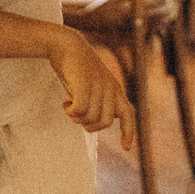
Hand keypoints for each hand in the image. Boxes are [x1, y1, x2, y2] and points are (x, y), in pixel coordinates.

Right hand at [49, 30, 134, 149]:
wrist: (68, 45)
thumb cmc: (77, 68)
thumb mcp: (94, 85)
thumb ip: (99, 102)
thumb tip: (98, 122)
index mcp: (115, 90)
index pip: (128, 114)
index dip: (128, 132)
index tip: (125, 148)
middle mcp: (110, 89)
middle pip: (104, 122)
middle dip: (89, 126)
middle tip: (76, 117)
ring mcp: (98, 87)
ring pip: (91, 118)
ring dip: (77, 118)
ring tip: (69, 107)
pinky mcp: (85, 85)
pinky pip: (80, 110)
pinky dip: (71, 112)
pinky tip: (65, 103)